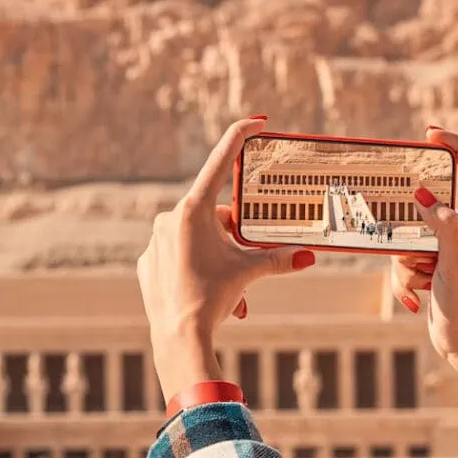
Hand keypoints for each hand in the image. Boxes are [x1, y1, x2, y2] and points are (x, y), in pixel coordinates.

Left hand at [137, 117, 317, 395]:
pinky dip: (198, 269)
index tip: (256, 120)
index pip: (221, 161)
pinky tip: (204, 291)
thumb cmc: (214, 298)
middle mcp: (169, 218)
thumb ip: (279, 258)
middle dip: (235, 236)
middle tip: (246, 259)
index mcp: (194, 209)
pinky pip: (179, 257)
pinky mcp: (148, 263)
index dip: (240, 136)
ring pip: (199, 239)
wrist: (179, 336)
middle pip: (216, 215)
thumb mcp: (249, 271)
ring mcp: (155, 241)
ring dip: (220, 257)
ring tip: (231, 290)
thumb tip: (309, 257)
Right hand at [390, 127, 457, 372]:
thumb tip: (424, 194)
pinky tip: (417, 297)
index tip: (430, 134)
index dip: (456, 145)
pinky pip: (401, 258)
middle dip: (411, 218)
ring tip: (425, 280)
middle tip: (403, 222)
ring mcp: (441, 247)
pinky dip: (403, 278)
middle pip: (429, 200)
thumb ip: (442, 227)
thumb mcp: (455, 264)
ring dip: (405, 259)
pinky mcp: (426, 264)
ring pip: (407, 232)